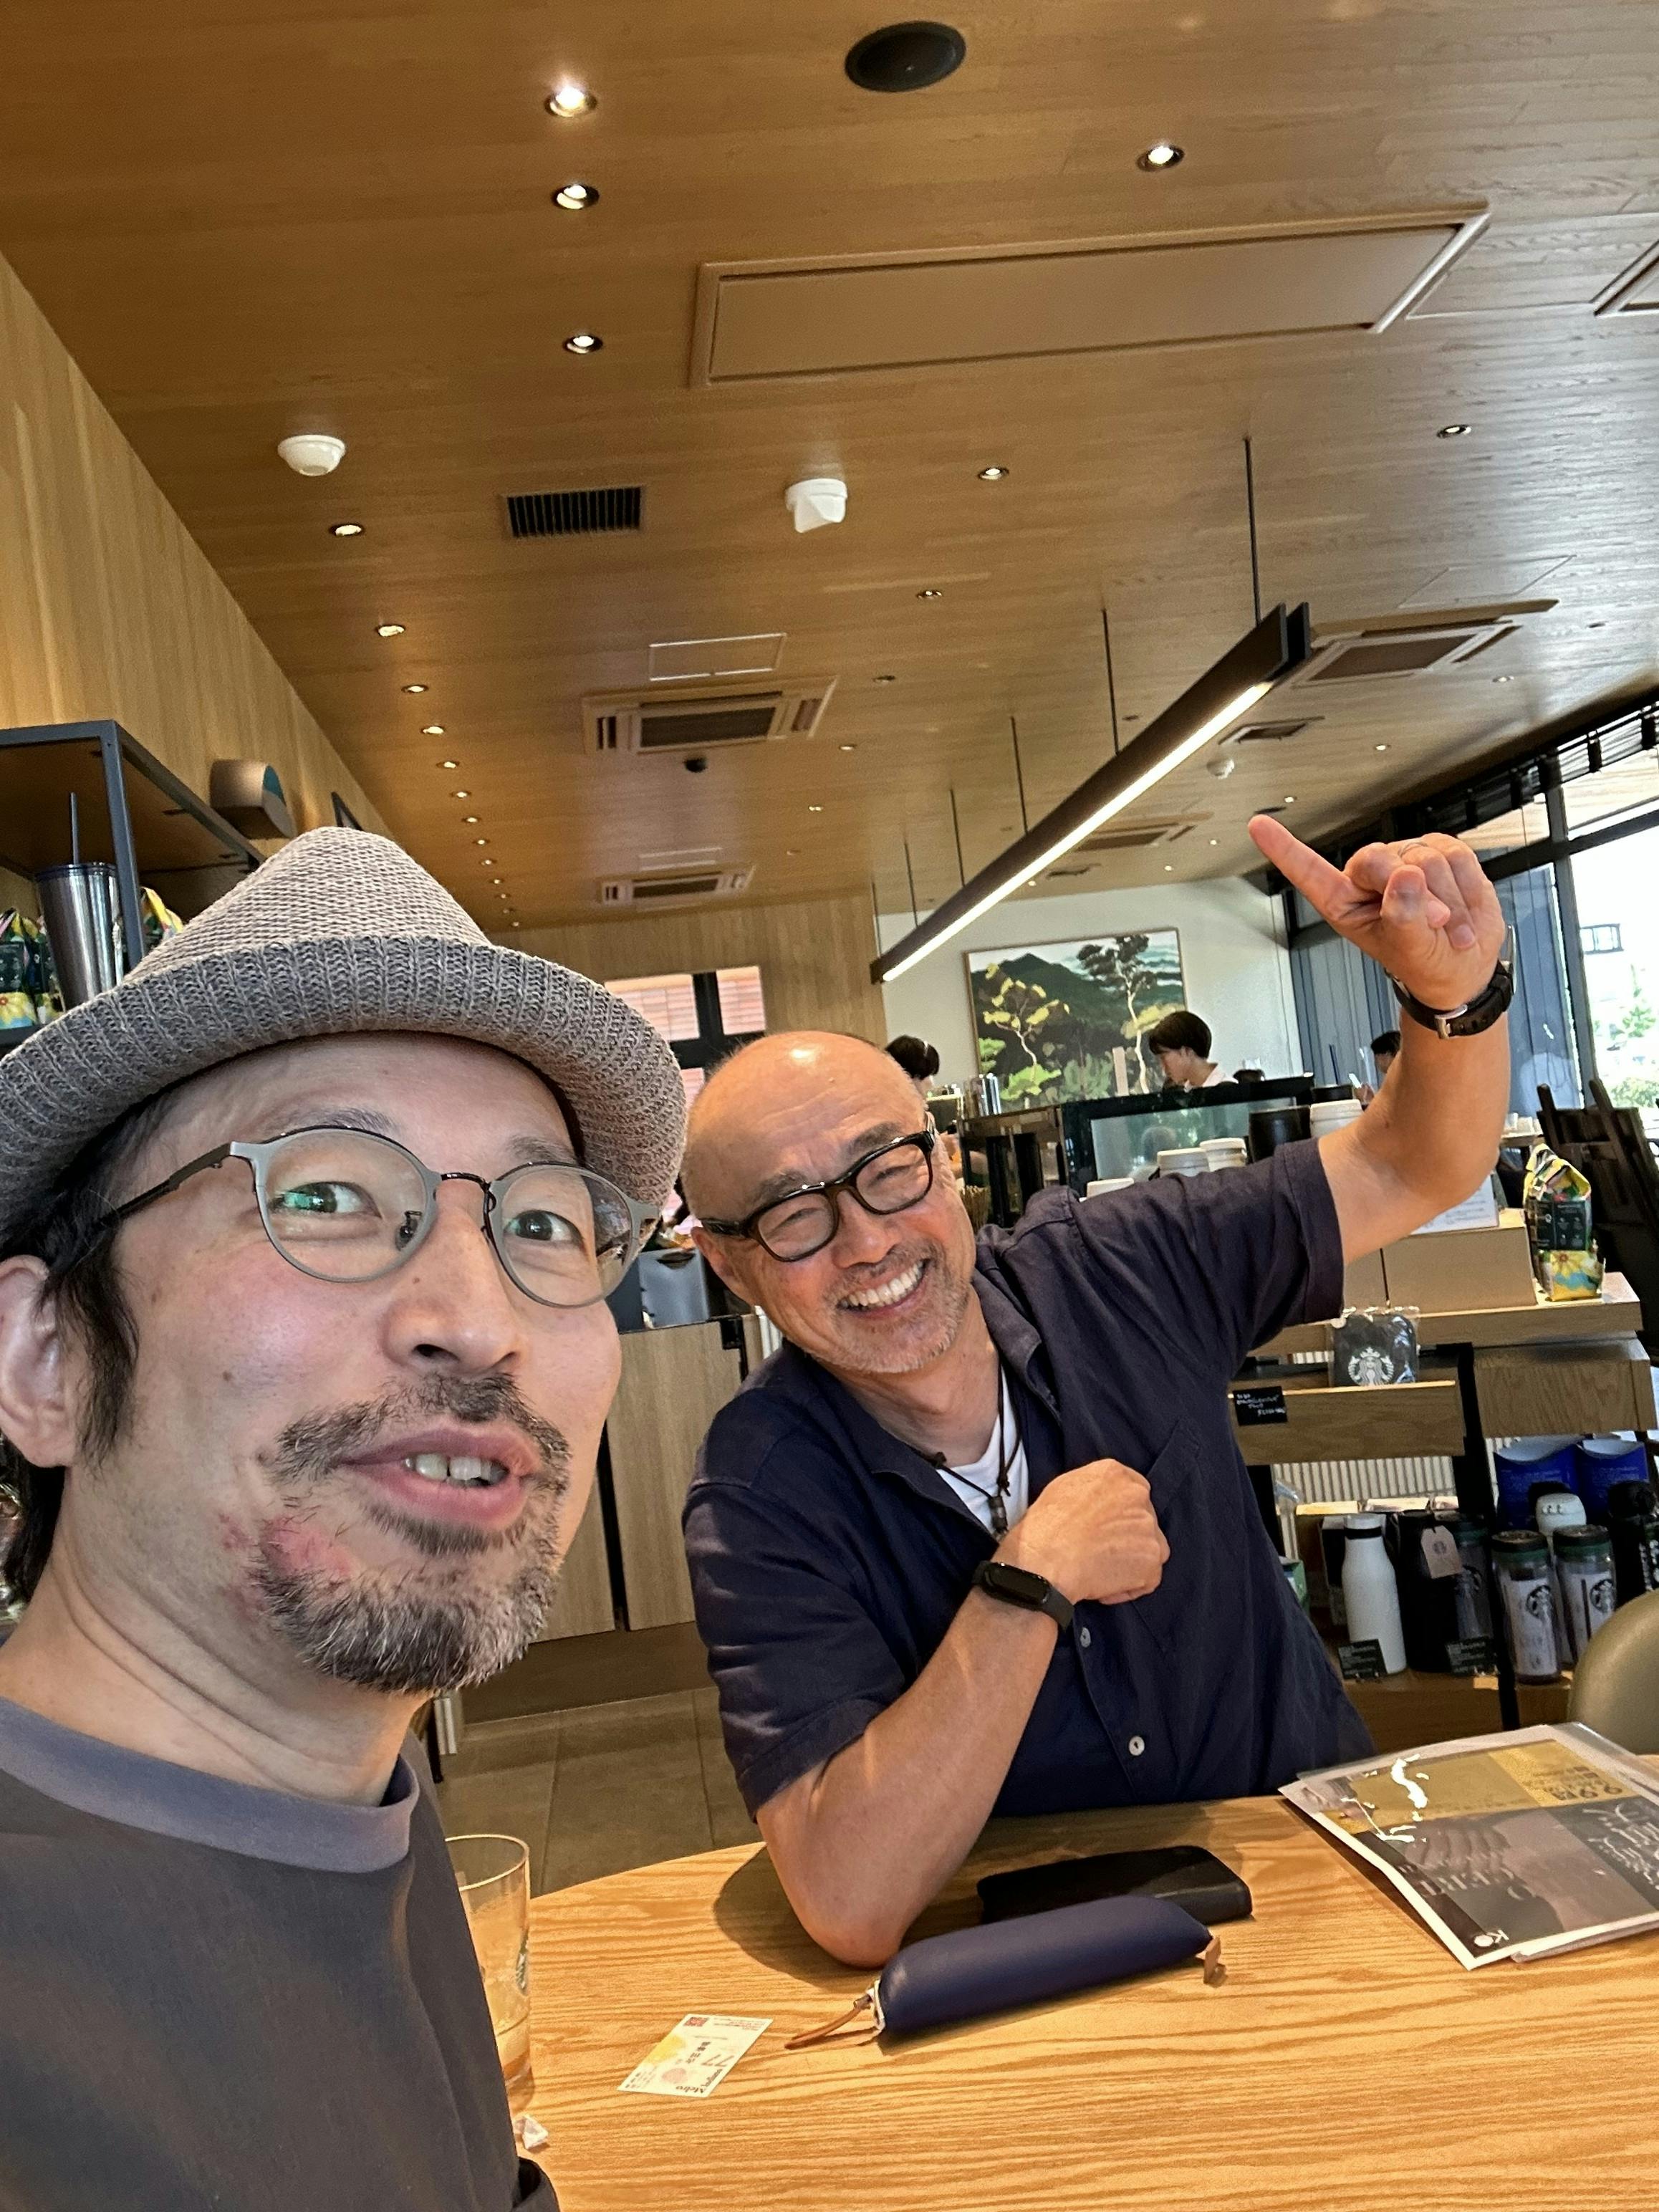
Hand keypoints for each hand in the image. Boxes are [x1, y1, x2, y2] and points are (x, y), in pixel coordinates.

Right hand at [997, 1459, 1168, 1605]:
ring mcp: (1148, 1527)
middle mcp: (1137, 1495)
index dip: (1123, 1513)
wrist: (1046, 1560)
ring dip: (1131, 1561)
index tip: (1112, 1528)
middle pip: (1144, 1519)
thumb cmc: (1046, 1529)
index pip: (1134, 1490)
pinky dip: (1129, 1587)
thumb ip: (1093, 1490)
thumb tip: (1099, 1503)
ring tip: (1101, 1571)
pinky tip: (1104, 1587)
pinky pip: (1149, 1578)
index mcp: (1115, 1474)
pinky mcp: (1152, 1558)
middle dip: (1128, 1537)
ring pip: (1150, 1548)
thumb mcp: (1064, 1488)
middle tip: (1102, 1552)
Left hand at [1249, 816, 1505, 1010]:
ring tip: (1450, 927)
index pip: (1309, 871)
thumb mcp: (1411, 948)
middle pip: (1380, 860)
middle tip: (1434, 921)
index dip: (1283, 848)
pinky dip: (1467, 889)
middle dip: (1413, 893)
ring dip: (1448, 900)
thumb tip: (1405, 876)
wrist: (1464, 963)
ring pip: (1426, 858)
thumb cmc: (1425, 962)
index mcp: (1345, 901)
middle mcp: (1370, 876)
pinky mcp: (1439, 850)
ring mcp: (1405, 859)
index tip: (1258, 826)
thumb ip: (1405, 915)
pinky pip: (1456, 856)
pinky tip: (1463, 909)